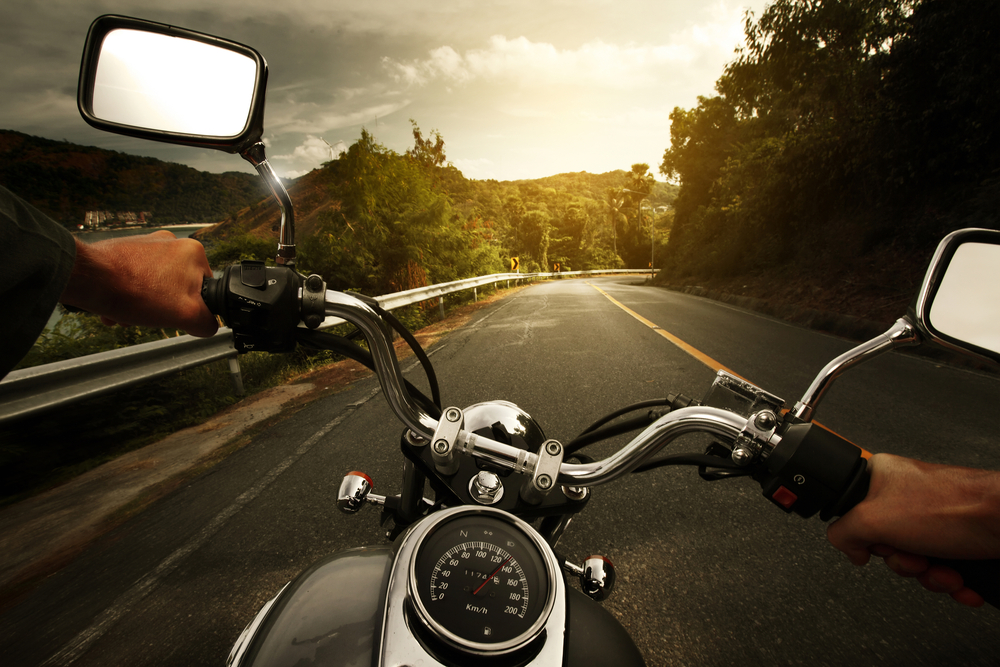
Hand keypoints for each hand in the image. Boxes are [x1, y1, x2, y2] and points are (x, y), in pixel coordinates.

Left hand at [59, 231, 218, 336]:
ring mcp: (147, 244)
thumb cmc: (134, 291)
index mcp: (194, 252)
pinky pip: (135, 278)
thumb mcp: (185, 315)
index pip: (204, 289)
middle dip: (160, 308)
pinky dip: (128, 295)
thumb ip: (206, 322)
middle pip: (177, 288)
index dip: (190, 308)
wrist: (88, 279)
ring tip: (127, 313)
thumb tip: (209, 324)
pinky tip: (117, 306)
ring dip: (141, 304)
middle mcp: (172, 242)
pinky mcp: (125, 250)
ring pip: (154, 285)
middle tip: (147, 316)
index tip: (173, 315)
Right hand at [827, 453, 999, 606]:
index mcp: (880, 477)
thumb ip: (841, 531)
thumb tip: (845, 545)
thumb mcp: (873, 519)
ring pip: (913, 559)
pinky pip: (940, 566)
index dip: (861, 535)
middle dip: (902, 562)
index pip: (849, 510)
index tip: (872, 545)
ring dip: (929, 576)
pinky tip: (960, 579)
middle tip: (914, 556)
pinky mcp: (956, 537)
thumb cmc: (953, 508)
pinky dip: (950, 580)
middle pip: (884, 543)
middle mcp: (905, 494)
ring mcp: (932, 516)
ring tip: (944, 569)